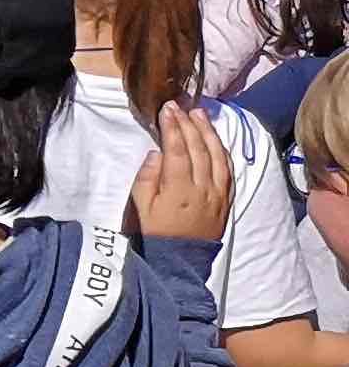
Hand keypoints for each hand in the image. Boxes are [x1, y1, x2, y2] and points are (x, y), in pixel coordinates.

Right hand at [128, 100, 233, 246]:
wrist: (179, 260)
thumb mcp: (139, 206)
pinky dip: (221, 150)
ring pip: (217, 155)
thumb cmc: (154, 231)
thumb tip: (158, 154)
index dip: (173, 127)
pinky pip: (227, 169)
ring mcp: (218, 192)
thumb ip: (147, 177)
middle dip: (189, 124)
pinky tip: (215, 139)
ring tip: (200, 115)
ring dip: (209, 132)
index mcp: (178, 188)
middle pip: (199, 148)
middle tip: (180, 106)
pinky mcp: (226, 198)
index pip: (177, 149)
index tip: (167, 109)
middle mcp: (202, 187)